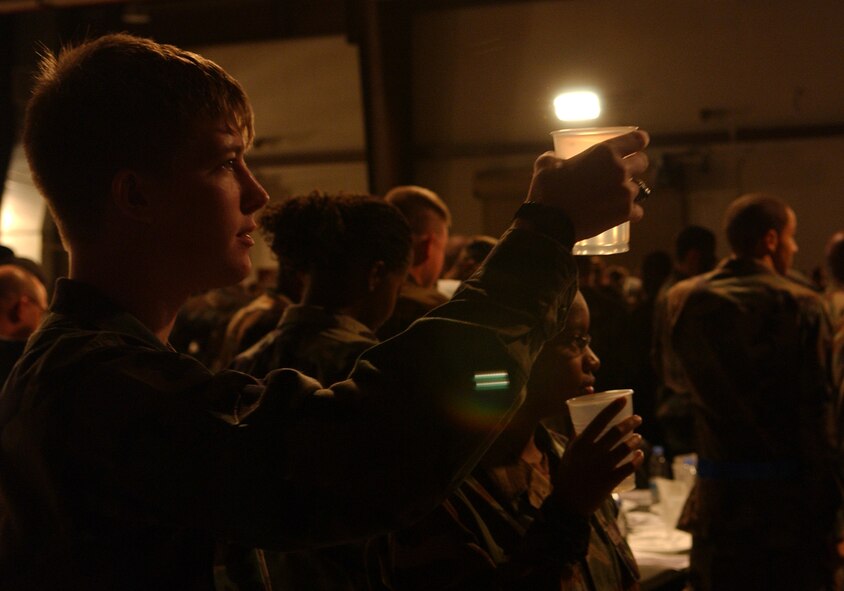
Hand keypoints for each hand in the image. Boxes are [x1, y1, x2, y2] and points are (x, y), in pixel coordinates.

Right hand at [525, 130, 649, 240]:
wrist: (550, 223)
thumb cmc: (548, 191)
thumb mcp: (545, 165)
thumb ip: (554, 157)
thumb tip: (554, 157)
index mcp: (605, 152)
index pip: (636, 140)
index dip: (638, 141)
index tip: (638, 143)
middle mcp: (620, 170)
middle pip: (642, 162)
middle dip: (635, 165)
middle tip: (624, 171)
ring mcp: (625, 193)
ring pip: (638, 188)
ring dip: (628, 191)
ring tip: (613, 196)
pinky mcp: (625, 213)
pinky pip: (637, 211)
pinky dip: (630, 212)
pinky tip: (618, 213)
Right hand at [550, 397, 644, 516]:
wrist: (568, 503)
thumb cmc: (567, 474)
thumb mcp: (569, 453)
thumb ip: (576, 436)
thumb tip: (579, 419)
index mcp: (580, 444)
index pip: (599, 420)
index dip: (612, 408)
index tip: (623, 399)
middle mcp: (592, 453)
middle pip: (616, 432)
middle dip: (630, 422)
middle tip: (638, 418)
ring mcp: (602, 467)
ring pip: (625, 448)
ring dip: (635, 440)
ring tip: (639, 436)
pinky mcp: (610, 481)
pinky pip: (629, 467)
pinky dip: (637, 459)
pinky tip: (641, 454)